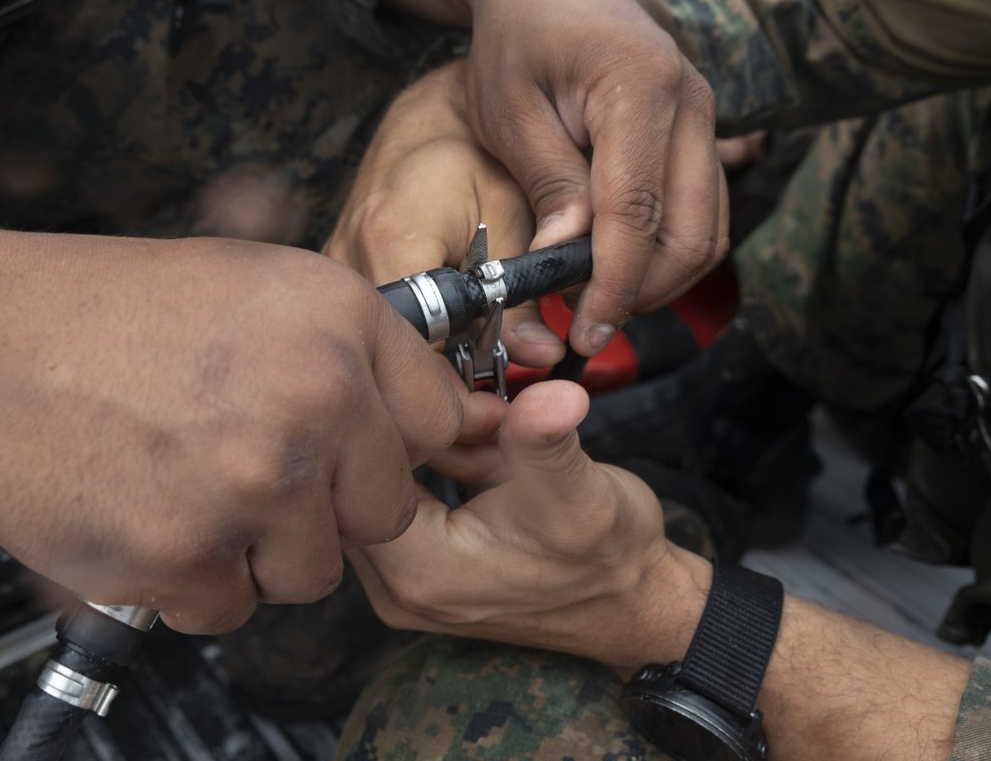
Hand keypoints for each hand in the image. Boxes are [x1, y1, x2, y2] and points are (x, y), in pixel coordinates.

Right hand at [0, 212, 464, 633]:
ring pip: (310, 573)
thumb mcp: (262, 284)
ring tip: (197, 495)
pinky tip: (155, 521)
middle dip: (329, 509)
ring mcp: (253, 483)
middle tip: (258, 478)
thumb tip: (441, 415)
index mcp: (343, 323)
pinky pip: (229, 608)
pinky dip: (193, 584)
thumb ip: (355, 349)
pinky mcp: (186, 554)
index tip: (357, 455)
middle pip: (385, 514)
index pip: (438, 422)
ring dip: (261, 554)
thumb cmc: (120, 312)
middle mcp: (315, 399)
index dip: (393, 446)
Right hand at [325, 61, 565, 368]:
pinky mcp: (336, 280)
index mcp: (389, 238)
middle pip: (389, 358)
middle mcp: (345, 260)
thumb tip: (538, 356)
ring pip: (375, 352)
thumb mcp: (517, 216)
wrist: (434, 116)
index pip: (414, 347)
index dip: (460, 381)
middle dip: (444, 386)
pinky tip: (440, 344)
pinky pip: (369, 333)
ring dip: (423, 371)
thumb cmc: (480, 152)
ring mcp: (332, 273)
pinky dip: (408, 348)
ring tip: (468, 365)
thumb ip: (526, 289)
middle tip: (491, 386)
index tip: (499, 390)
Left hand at [349, 380, 709, 668]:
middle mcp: (394, 585)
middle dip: (405, 424)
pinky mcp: (420, 566)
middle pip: (356, 478)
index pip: (354, 471)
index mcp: (417, 572)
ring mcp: (403, 579)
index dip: (394, 415)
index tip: (442, 388)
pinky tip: (473, 444)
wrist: (635, 602)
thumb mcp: (580, 489)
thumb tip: (550, 396)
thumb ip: (546, 440)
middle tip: (461, 396)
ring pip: (377, 484)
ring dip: (419, 441)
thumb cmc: (610, 558)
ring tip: (475, 423)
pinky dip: (430, 462)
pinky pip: (402, 498)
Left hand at [382, 0, 729, 354]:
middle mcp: (692, 102)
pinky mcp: (700, 132)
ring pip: (709, 228)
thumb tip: (567, 261)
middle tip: (588, 322)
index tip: (586, 332)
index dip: (615, 286)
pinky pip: (703, 209)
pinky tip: (622, 266)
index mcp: (640, 88)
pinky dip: (669, 249)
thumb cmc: (518, 39)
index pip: (638, 215)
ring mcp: (705, 116)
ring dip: (661, 278)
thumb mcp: (511, 111)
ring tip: (601, 299)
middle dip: (643, 293)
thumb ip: (549, 184)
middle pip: (691, 232)